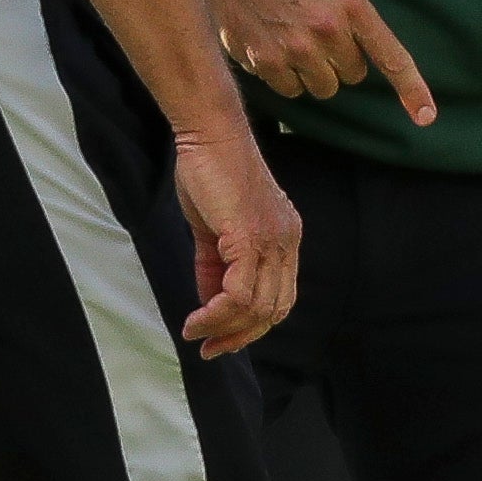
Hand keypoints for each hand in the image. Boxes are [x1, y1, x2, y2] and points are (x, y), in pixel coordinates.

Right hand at [171, 121, 300, 357]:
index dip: (252, 325)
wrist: (209, 133)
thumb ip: (215, 266)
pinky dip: (216, 313)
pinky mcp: (250, 236)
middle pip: (274, 309)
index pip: (280, 298)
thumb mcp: (215, 229)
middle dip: (240, 335)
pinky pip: (238, 292)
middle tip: (208, 347)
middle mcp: (286, 241)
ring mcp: (272, 239)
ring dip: (222, 328)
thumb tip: (208, 304)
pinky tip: (196, 317)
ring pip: (256, 306)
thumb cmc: (210, 172)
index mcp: (285, 237)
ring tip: (195, 332)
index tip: (220, 338)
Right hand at [202, 0, 435, 124]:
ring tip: (294, 41)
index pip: (390, 55)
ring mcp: (296, 49)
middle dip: (339, 62)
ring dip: (312, 73)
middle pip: (351, 77)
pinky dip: (285, 76)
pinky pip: (290, 91)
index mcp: (351, 6)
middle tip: (318, 36)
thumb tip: (363, 54)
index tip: (425, 116)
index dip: (411, 88)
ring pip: (321, 88)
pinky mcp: (266, 62)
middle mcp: (328, 30)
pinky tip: (273, 47)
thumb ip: (352, 15)